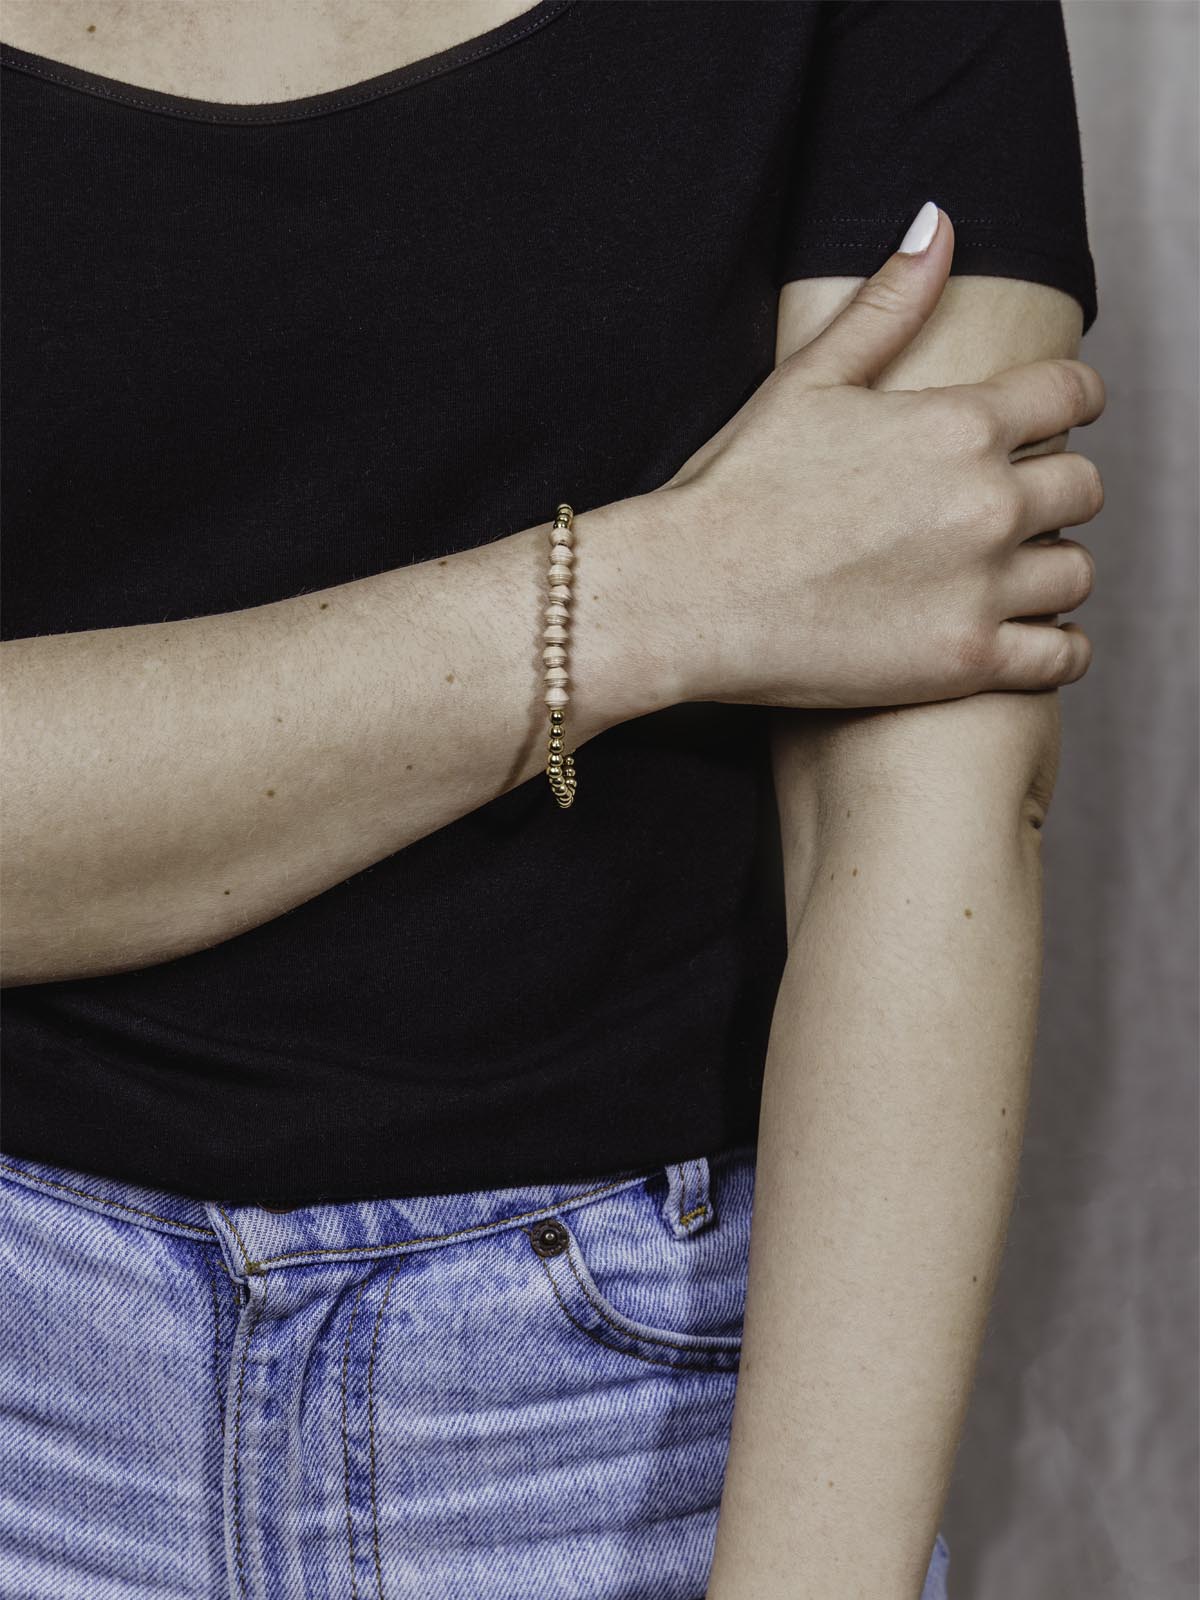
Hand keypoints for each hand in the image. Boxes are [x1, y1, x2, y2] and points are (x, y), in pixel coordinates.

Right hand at [650, 202, 1106, 710]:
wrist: (685, 596)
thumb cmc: (733, 489)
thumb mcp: (807, 380)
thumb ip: (886, 305)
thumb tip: (939, 220)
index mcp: (959, 423)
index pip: (1072, 395)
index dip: (1071, 403)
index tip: (1057, 418)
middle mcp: (987, 501)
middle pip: (1083, 487)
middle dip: (1054, 491)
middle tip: (1011, 507)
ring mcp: (982, 587)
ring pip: (1076, 573)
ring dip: (1051, 569)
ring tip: (1008, 575)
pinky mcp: (966, 661)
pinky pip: (1060, 660)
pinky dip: (1056, 651)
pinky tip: (1021, 637)